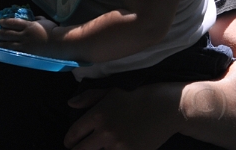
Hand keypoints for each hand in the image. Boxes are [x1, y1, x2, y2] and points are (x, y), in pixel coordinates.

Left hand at [0, 16, 58, 55]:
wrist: (59, 43)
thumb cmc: (53, 31)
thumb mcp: (45, 21)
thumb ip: (37, 19)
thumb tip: (33, 18)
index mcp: (29, 25)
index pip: (13, 22)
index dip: (5, 22)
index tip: (0, 22)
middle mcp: (25, 35)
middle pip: (8, 33)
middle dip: (0, 33)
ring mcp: (25, 45)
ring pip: (9, 44)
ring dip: (1, 43)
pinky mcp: (27, 54)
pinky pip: (15, 53)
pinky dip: (8, 52)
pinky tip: (3, 53)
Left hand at [64, 84, 182, 149]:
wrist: (166, 108)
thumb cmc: (138, 97)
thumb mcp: (111, 91)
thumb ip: (89, 97)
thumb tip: (70, 104)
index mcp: (98, 115)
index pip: (73, 134)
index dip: (69, 141)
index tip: (70, 143)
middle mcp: (105, 133)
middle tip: (80, 149)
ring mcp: (118, 146)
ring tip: (97, 149)